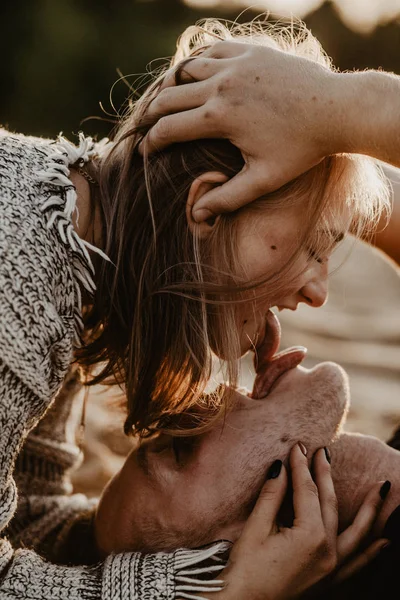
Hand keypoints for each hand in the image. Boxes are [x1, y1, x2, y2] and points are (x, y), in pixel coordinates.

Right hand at [140, 41, 342, 221]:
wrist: (337, 110)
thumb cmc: (302, 149)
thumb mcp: (264, 179)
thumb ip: (227, 198)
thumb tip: (197, 216)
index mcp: (219, 116)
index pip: (169, 127)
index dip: (151, 142)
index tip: (146, 152)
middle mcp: (221, 84)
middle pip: (168, 97)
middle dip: (151, 115)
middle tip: (145, 129)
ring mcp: (236, 63)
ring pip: (185, 69)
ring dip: (171, 86)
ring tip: (165, 102)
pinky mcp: (251, 51)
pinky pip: (210, 50)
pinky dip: (196, 63)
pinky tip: (194, 76)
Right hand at [206, 443, 387, 599]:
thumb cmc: (246, 569)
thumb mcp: (255, 528)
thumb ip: (272, 494)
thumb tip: (282, 466)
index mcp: (310, 536)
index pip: (307, 491)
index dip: (301, 466)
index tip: (298, 447)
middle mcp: (327, 551)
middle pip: (330, 503)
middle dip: (326, 475)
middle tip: (324, 452)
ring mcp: (332, 568)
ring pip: (357, 533)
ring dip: (371, 510)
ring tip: (383, 488)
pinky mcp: (329, 580)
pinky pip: (358, 563)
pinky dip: (371, 552)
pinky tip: (384, 542)